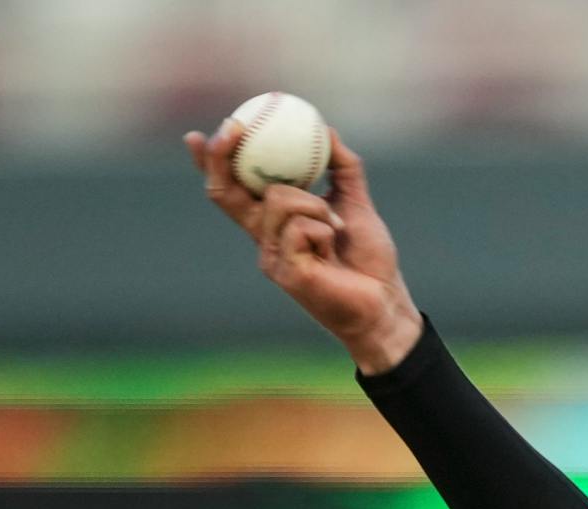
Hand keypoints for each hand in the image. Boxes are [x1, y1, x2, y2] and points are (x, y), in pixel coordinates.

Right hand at [183, 120, 421, 372]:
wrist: (386, 302)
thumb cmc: (369, 259)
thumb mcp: (356, 202)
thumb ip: (342, 167)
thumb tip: (325, 128)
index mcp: (273, 222)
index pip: (232, 188)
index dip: (210, 162)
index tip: (201, 133)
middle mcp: (264, 237)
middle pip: (224, 192)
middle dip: (219, 156)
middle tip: (231, 128)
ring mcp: (270, 256)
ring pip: (278, 199)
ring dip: (316, 203)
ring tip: (337, 227)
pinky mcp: (285, 271)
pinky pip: (300, 226)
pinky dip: (324, 228)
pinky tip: (333, 250)